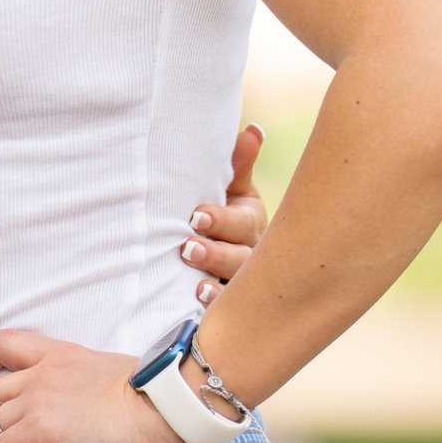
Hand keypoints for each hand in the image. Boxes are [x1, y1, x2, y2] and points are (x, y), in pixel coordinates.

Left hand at [182, 123, 268, 303]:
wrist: (216, 248)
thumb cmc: (223, 209)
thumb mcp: (231, 188)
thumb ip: (238, 163)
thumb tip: (253, 130)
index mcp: (250, 221)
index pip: (241, 222)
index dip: (220, 221)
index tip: (195, 217)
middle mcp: (251, 254)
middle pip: (240, 257)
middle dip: (215, 254)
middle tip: (188, 248)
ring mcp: (242, 282)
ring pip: (234, 287)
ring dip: (214, 285)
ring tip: (194, 284)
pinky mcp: (230, 306)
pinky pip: (226, 312)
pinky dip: (214, 309)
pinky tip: (200, 306)